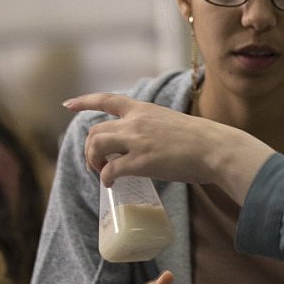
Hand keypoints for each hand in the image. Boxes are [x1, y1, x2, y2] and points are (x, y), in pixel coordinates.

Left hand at [62, 93, 272, 203]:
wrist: (215, 148)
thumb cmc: (202, 140)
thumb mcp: (172, 124)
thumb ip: (154, 129)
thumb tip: (148, 147)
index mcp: (145, 109)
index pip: (107, 99)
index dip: (84, 102)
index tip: (68, 104)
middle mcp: (136, 121)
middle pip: (96, 130)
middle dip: (89, 148)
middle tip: (94, 163)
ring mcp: (137, 141)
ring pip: (97, 146)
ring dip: (93, 161)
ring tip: (100, 172)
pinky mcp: (140, 161)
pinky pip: (111, 169)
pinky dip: (106, 177)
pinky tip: (110, 183)